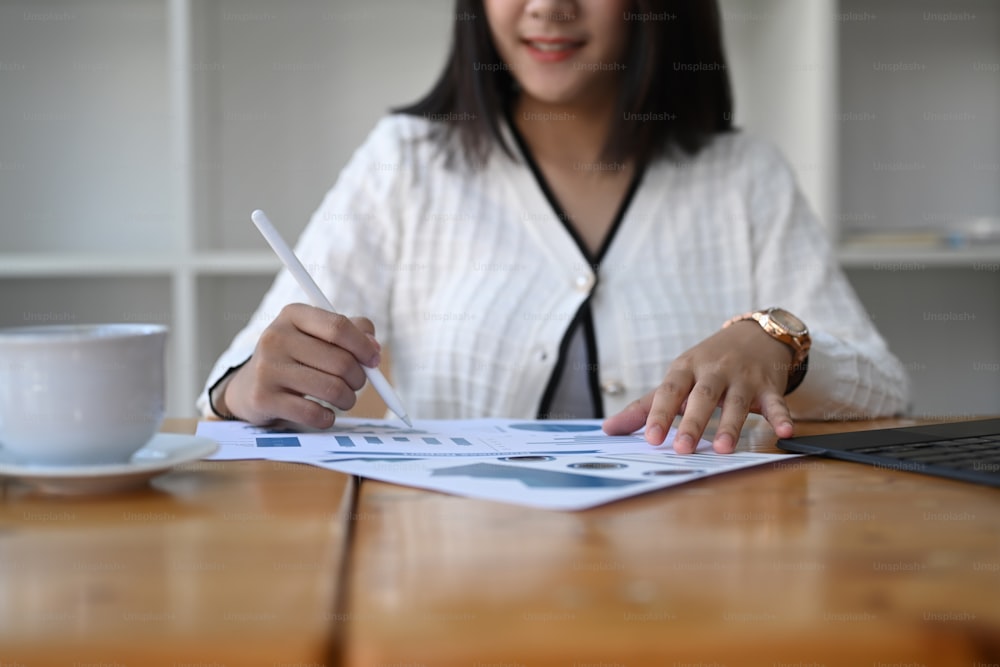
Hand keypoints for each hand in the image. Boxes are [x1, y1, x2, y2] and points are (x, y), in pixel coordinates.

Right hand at [218, 303, 380, 427]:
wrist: (249, 387)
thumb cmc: (296, 358)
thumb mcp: (318, 335)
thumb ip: (353, 332)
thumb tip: (373, 347)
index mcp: (293, 315)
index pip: (339, 327)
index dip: (364, 346)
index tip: (374, 360)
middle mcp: (276, 337)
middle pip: (340, 361)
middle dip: (359, 378)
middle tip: (356, 384)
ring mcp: (267, 368)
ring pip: (331, 389)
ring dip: (348, 399)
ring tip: (344, 399)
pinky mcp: (263, 398)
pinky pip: (313, 413)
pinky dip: (327, 418)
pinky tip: (325, 414)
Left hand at [602, 322, 794, 453]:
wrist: (755, 334)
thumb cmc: (708, 363)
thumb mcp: (677, 377)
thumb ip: (645, 406)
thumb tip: (608, 429)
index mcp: (685, 368)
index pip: (668, 391)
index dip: (658, 414)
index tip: (651, 439)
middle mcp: (713, 370)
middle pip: (701, 397)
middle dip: (692, 422)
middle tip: (683, 449)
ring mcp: (743, 377)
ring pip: (736, 402)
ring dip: (731, 425)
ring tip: (723, 449)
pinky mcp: (769, 385)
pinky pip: (776, 401)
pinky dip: (781, 415)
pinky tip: (784, 432)